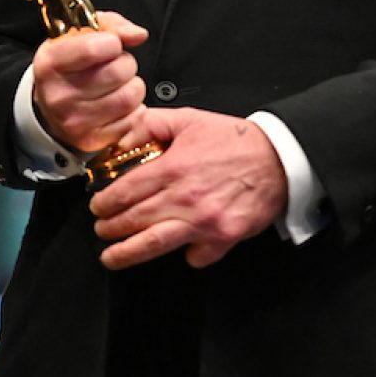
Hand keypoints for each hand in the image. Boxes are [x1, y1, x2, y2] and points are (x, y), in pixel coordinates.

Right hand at [33, 11, 149, 152]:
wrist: (49, 108)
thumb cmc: (69, 67)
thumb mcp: (79, 36)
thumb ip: (111, 26)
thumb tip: (138, 35)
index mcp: (50, 63)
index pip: (96, 47)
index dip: (112, 41)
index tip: (108, 45)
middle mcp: (59, 95)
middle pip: (119, 71)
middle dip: (125, 64)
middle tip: (113, 66)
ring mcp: (76, 121)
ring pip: (131, 96)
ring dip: (131, 87)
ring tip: (116, 85)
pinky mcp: (93, 140)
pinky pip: (134, 119)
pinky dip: (132, 110)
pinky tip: (116, 105)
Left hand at [89, 108, 287, 269]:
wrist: (280, 158)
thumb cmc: (236, 141)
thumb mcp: (187, 119)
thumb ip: (150, 125)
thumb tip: (122, 138)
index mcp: (173, 169)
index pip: (124, 192)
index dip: (104, 202)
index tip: (96, 207)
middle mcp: (185, 199)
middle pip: (133, 221)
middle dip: (109, 228)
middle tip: (100, 230)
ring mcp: (204, 222)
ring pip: (154, 245)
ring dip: (127, 253)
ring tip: (111, 257)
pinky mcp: (224, 238)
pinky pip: (196, 257)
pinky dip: (184, 256)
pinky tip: (176, 250)